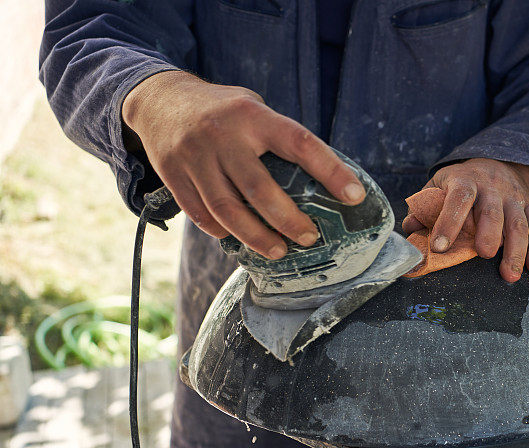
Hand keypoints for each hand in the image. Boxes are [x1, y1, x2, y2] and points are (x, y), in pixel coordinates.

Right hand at [121, 71, 365, 258]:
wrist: (158, 99)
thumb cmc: (223, 110)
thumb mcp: (253, 108)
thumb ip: (279, 137)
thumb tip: (320, 179)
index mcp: (253, 116)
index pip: (300, 143)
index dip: (330, 171)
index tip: (354, 196)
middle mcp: (222, 135)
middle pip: (259, 189)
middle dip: (289, 220)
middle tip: (309, 237)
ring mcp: (194, 157)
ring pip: (226, 210)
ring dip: (256, 237)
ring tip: (278, 251)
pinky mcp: (173, 176)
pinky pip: (199, 214)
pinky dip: (221, 232)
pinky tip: (238, 239)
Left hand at [402, 158, 528, 282]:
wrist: (497, 162)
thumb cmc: (460, 182)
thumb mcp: (438, 185)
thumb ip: (423, 208)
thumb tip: (409, 230)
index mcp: (465, 180)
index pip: (458, 198)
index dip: (449, 221)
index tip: (439, 246)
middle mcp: (492, 188)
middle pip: (492, 211)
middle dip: (489, 234)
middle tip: (484, 255)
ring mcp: (514, 198)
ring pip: (518, 223)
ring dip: (516, 250)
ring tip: (510, 275)